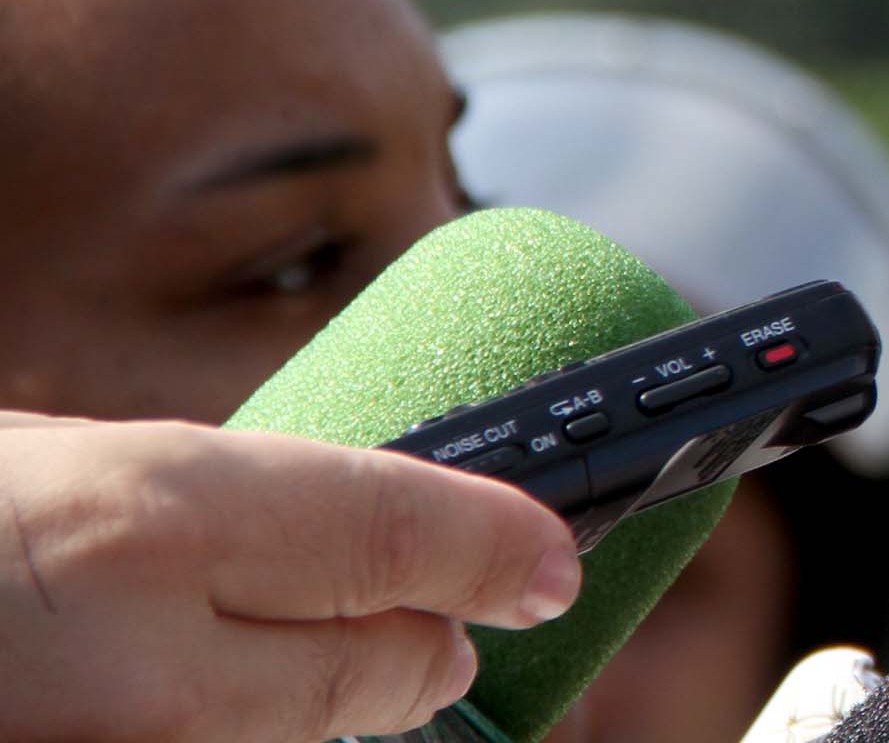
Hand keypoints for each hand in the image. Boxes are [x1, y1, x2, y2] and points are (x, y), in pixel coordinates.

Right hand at [0, 411, 581, 742]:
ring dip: (320, 700)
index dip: (495, 545)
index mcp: (151, 518)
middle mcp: (145, 659)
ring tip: (306, 649)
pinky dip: (230, 727)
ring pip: (300, 737)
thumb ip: (187, 488)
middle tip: (455, 623)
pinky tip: (191, 692)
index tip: (551, 562)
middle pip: (380, 672)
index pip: (394, 532)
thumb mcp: (37, 459)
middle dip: (435, 646)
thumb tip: (306, 501)